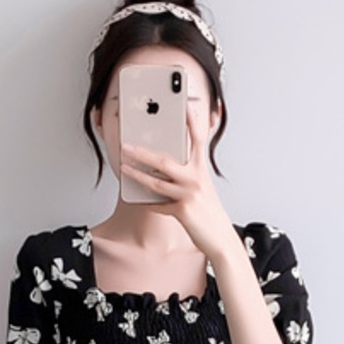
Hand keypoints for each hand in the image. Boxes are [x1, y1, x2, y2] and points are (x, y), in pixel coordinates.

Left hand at [119, 103, 234, 260]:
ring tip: (124, 168)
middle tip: (126, 146)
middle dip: (142, 153)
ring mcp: (189, 195)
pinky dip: (146, 204)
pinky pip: (158, 206)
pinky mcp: (183, 211)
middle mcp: (195, 179)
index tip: (183, 105)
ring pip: (157, 182)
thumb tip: (161, 167)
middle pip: (164, 161)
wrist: (220, 237)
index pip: (197, 139)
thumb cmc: (208, 211)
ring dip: (137, 175)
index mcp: (201, 169)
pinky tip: (136, 200)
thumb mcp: (201, 188)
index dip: (190, 121)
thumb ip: (186, 175)